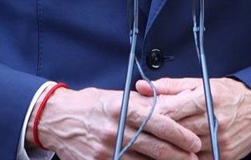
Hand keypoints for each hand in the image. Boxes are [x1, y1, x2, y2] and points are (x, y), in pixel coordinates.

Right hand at [32, 85, 202, 159]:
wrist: (56, 119)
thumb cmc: (88, 105)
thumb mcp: (114, 97)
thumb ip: (139, 104)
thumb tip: (168, 108)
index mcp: (121, 109)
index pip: (157, 122)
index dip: (179, 134)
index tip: (194, 142)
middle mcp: (115, 130)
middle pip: (154, 147)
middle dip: (178, 155)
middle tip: (194, 158)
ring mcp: (107, 150)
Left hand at [135, 78, 250, 159]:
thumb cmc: (226, 94)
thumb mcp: (199, 83)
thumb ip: (169, 87)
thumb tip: (142, 87)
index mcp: (204, 99)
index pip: (171, 111)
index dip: (153, 115)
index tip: (140, 117)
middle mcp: (212, 121)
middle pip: (176, 132)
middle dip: (158, 133)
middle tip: (143, 133)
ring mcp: (219, 142)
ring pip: (185, 150)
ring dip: (169, 149)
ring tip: (157, 144)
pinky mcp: (224, 156)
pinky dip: (185, 158)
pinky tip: (175, 153)